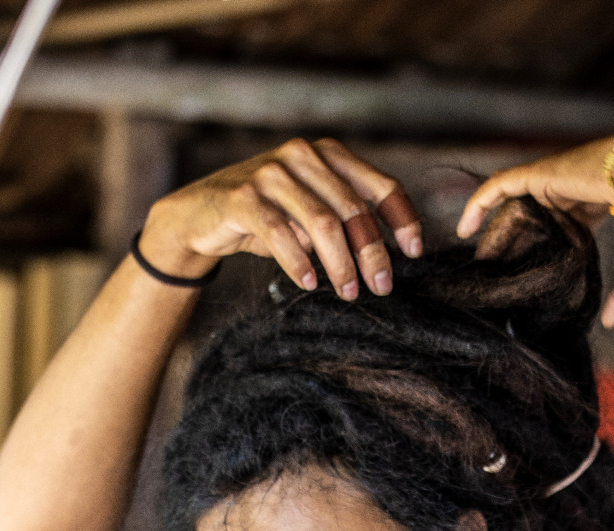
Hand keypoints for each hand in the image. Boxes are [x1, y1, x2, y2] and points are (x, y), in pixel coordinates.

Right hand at [138, 137, 422, 300]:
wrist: (200, 214)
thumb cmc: (264, 216)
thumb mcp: (308, 213)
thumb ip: (343, 221)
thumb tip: (383, 258)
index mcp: (328, 155)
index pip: (379, 184)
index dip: (401, 218)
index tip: (414, 253)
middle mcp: (303, 155)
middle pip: (353, 208)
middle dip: (372, 252)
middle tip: (381, 286)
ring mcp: (272, 173)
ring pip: (322, 222)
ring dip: (340, 263)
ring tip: (348, 292)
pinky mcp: (244, 197)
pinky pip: (280, 233)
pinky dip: (298, 262)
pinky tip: (307, 283)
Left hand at [456, 134, 613, 325]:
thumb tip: (609, 322)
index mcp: (590, 206)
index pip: (555, 226)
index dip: (536, 247)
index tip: (522, 274)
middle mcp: (569, 189)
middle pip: (528, 217)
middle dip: (508, 245)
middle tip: (493, 276)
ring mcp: (555, 178)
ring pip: (511, 203)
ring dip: (492, 230)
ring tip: (478, 262)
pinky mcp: (541, 172)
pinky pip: (499, 185)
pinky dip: (479, 203)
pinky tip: (464, 230)